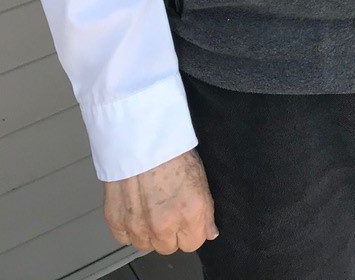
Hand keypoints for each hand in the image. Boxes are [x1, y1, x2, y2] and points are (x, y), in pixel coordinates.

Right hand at [103, 147, 217, 254]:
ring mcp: (138, 226)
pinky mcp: (116, 221)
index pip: (194, 243)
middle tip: (166, 207)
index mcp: (190, 213)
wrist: (141, 135)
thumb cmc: (171, 150)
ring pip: (146, 245)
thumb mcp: (200, 177)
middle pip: (168, 247)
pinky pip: (124, 238)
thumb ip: (206, 212)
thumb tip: (210, 232)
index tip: (186, 218)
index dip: (190, 229)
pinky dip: (128, 227)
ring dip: (148, 231)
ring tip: (149, 205)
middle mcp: (164, 225)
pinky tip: (134, 206)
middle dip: (169, 232)